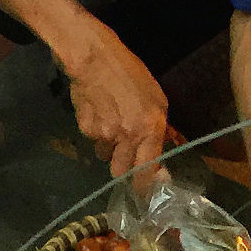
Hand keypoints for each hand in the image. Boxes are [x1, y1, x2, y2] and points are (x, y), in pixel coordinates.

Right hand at [57, 18, 170, 189]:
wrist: (94, 58)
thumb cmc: (130, 73)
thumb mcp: (156, 98)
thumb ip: (160, 129)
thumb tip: (165, 150)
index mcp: (150, 129)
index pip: (147, 169)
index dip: (144, 185)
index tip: (143, 191)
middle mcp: (128, 137)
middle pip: (120, 171)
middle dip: (122, 167)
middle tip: (124, 154)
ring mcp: (104, 135)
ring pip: (105, 155)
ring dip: (108, 147)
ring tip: (110, 123)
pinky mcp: (85, 129)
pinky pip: (92, 140)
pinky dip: (95, 131)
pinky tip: (97, 112)